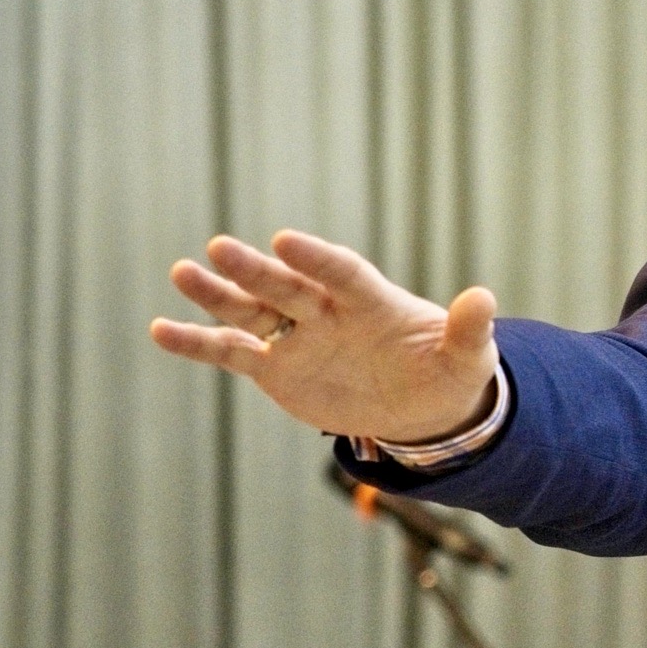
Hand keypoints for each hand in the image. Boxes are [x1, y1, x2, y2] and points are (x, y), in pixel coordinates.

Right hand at [150, 231, 499, 442]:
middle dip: (256, 269)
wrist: (423, 406)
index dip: (316, 258)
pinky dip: (197, 342)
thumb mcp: (467, 358)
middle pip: (287, 285)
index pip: (341, 272)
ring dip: (216, 294)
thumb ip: (470, 330)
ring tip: (181, 272)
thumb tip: (485, 299)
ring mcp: (297, 336)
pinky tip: (160, 330)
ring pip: (250, 310)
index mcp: (371, 300)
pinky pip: (231, 352)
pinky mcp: (275, 368)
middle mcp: (326, 311)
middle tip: (219, 248)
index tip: (287, 241)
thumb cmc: (447, 370)